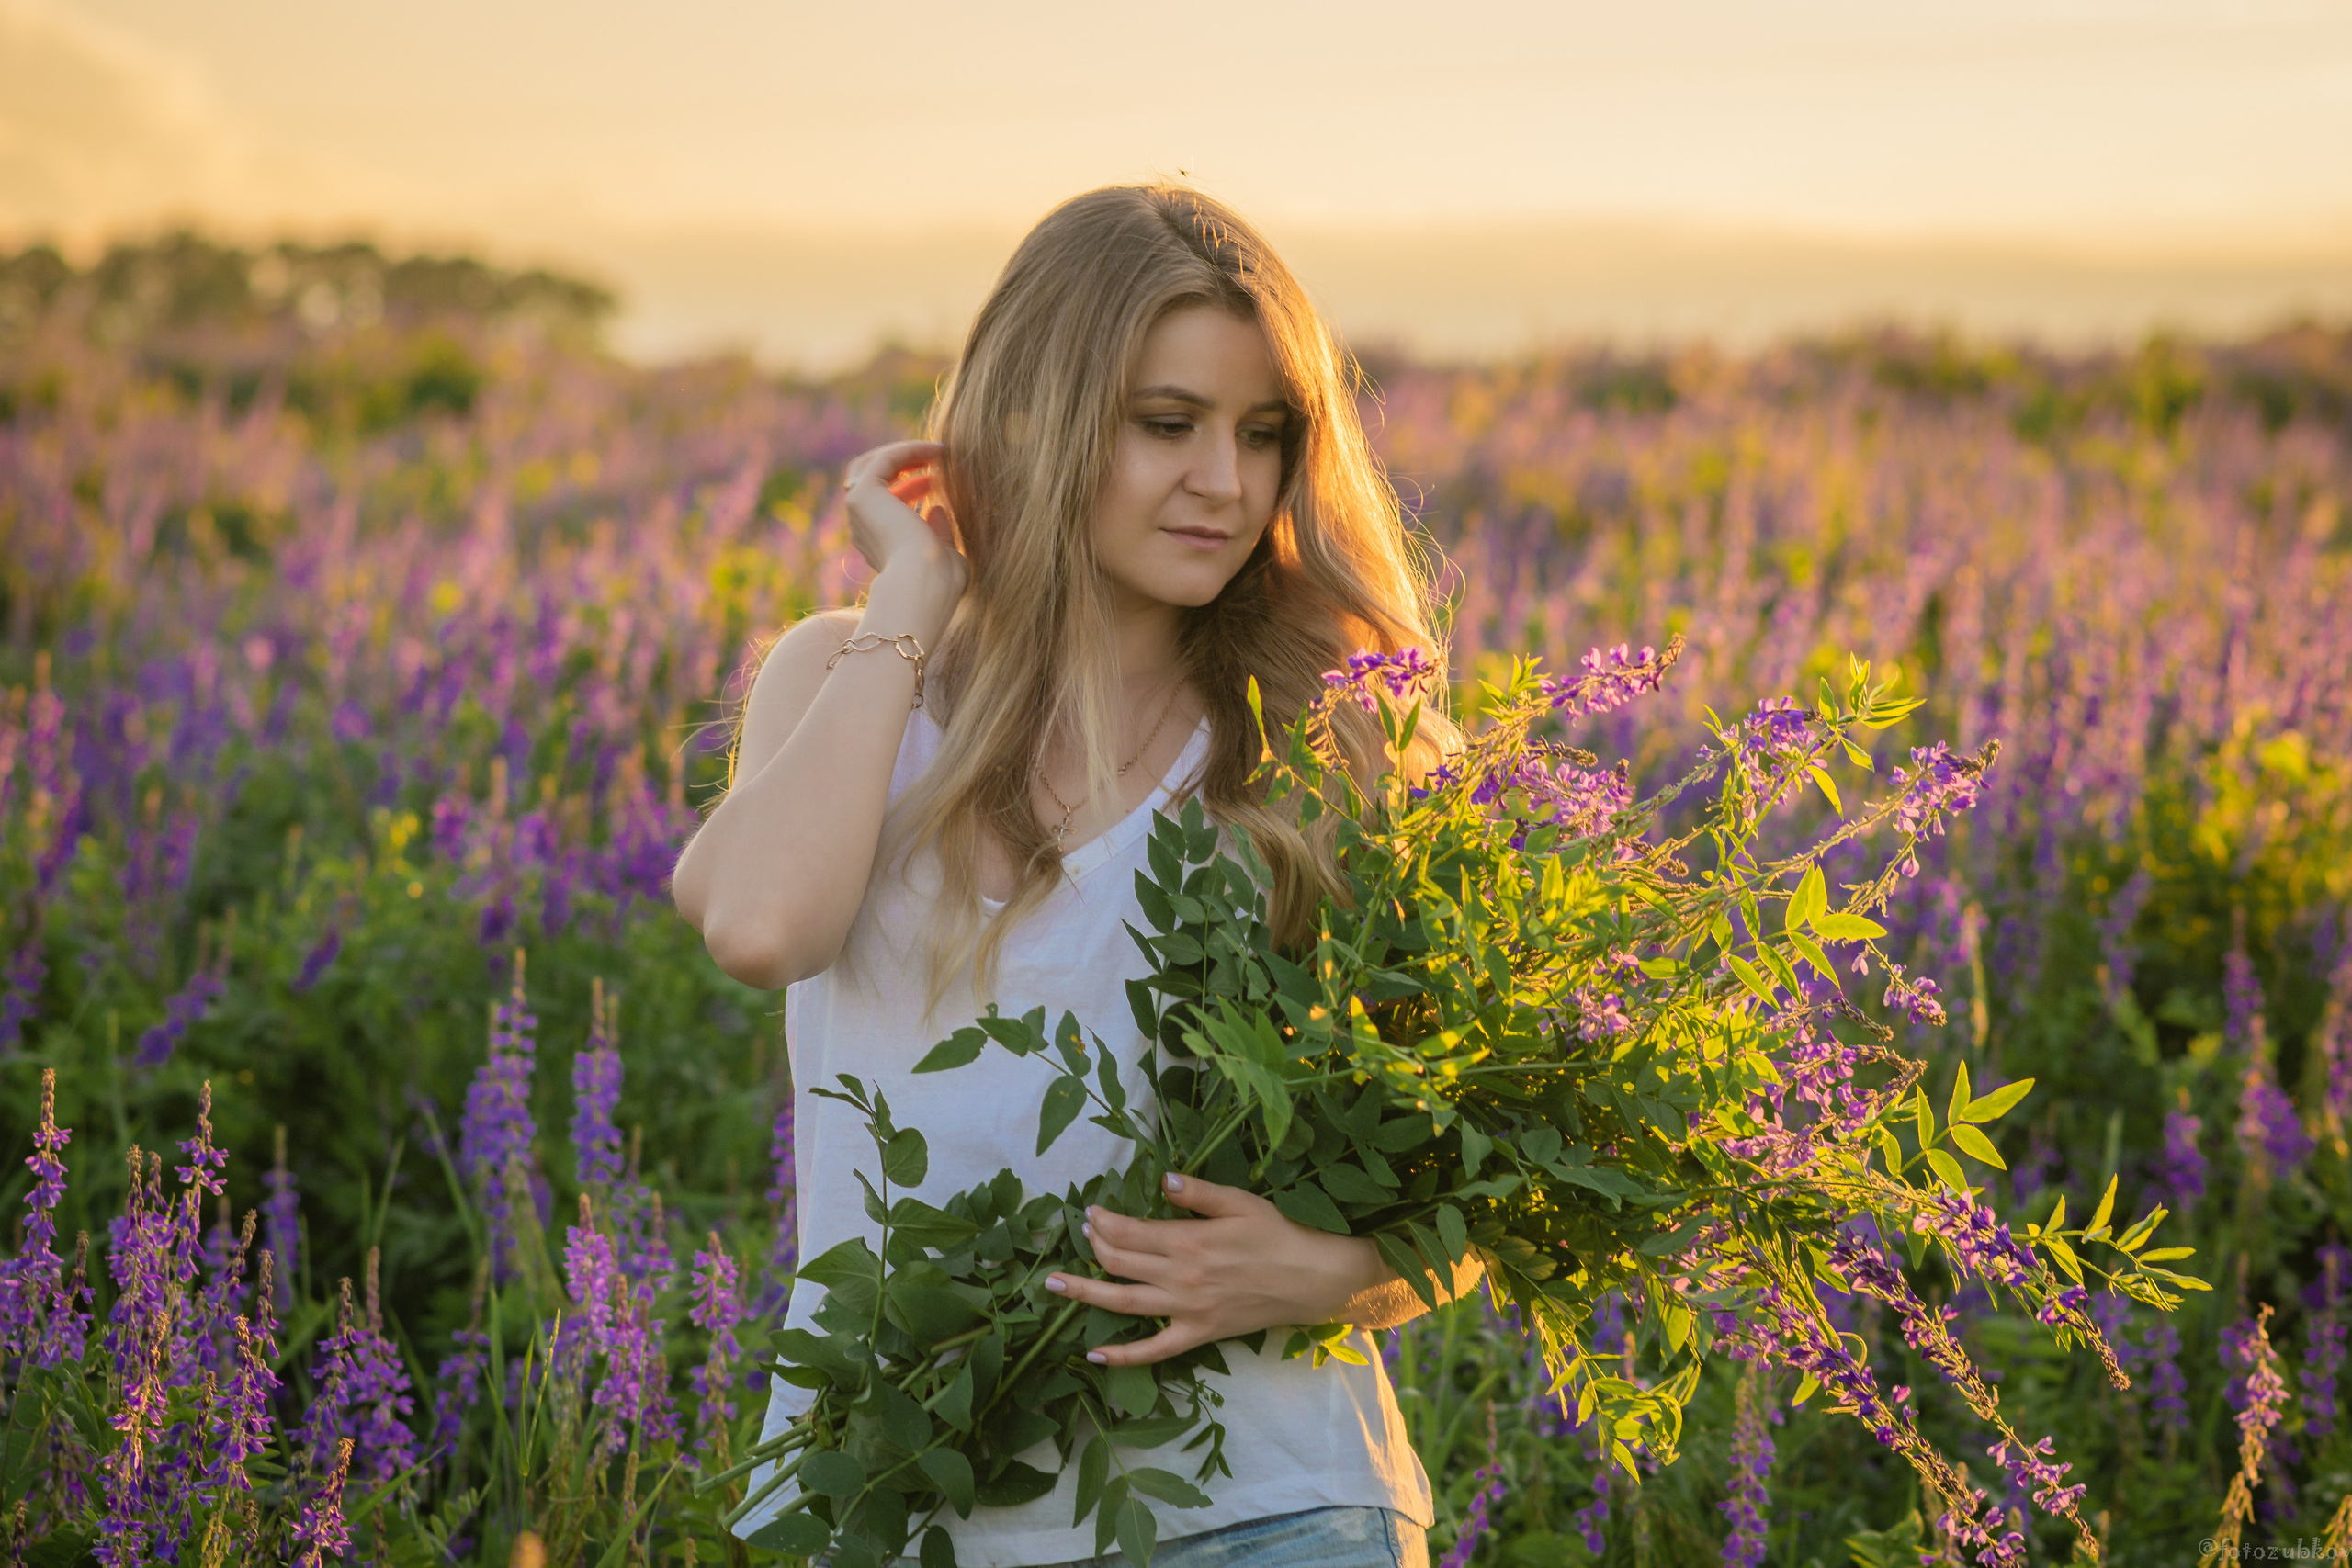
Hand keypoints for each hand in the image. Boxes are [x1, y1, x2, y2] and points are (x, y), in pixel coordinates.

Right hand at [841, 439, 966, 601]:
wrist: (923, 582)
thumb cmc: (940, 581)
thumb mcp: (945, 556)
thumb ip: (940, 534)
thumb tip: (937, 509)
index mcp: (876, 545)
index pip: (884, 507)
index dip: (909, 489)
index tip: (938, 483)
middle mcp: (862, 527)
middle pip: (871, 481)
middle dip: (901, 466)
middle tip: (933, 460)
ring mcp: (858, 510)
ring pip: (872, 465)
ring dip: (904, 454)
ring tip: (937, 451)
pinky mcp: (862, 494)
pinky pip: (885, 459)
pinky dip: (910, 450)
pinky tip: (939, 451)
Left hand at [1045, 1172, 1395, 1366]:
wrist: (1309, 1279)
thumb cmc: (1276, 1234)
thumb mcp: (1239, 1202)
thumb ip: (1197, 1192)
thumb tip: (1161, 1180)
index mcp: (1187, 1240)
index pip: (1129, 1231)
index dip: (1103, 1221)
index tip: (1090, 1211)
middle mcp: (1179, 1277)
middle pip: (1119, 1262)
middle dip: (1093, 1244)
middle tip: (1080, 1232)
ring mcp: (1185, 1310)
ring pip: (1123, 1303)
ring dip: (1084, 1293)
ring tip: (1054, 1285)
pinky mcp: (1196, 1334)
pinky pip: (1153, 1351)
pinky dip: (1122, 1356)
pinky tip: (1093, 1357)